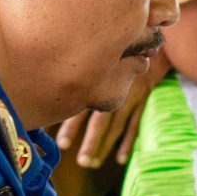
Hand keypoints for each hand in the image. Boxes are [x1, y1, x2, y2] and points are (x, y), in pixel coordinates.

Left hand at [54, 49, 164, 169]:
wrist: (150, 33)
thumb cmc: (116, 41)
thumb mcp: (100, 47)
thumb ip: (79, 62)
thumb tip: (46, 77)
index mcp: (101, 76)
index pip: (84, 103)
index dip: (73, 125)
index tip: (62, 144)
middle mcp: (115, 85)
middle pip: (100, 119)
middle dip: (89, 141)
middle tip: (80, 161)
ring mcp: (132, 93)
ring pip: (116, 125)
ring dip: (104, 145)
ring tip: (92, 163)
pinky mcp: (145, 97)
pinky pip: (136, 123)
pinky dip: (128, 142)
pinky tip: (121, 159)